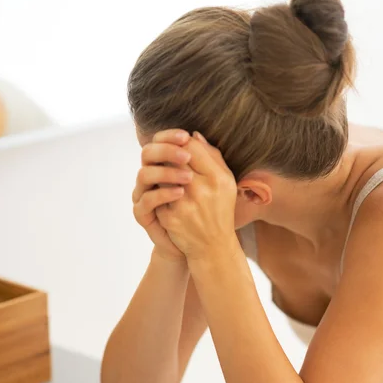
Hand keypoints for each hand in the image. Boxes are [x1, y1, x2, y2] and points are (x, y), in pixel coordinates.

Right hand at [132, 129, 193, 261]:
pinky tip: (180, 193)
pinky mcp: (142, 213)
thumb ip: (204, 159)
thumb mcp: (208, 182)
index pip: (159, 142)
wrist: (197, 242)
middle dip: (166, 151)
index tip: (186, 136)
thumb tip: (197, 135)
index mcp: (163, 164)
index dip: (170, 136)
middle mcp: (150, 176)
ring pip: (143, 174)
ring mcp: (143, 194)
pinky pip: (146, 200)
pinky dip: (162, 194)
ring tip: (188, 178)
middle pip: (147, 153)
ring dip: (166, 173)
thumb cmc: (202, 209)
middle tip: (186, 155)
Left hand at [155, 132, 238, 260]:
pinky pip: (156, 194)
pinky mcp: (169, 217)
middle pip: (175, 158)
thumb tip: (194, 135)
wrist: (213, 247)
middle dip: (170, 155)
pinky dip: (158, 191)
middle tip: (169, 156)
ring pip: (162, 175)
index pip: (192, 147)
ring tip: (166, 173)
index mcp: (218, 179)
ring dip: (162, 172)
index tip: (180, 145)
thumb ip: (213, 157)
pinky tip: (162, 193)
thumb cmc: (220, 210)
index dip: (182, 142)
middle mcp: (201, 190)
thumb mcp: (226, 183)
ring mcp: (183, 204)